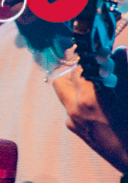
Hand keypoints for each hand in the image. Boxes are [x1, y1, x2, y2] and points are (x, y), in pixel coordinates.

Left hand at [51, 50, 127, 173]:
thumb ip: (124, 70)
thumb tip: (119, 51)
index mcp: (90, 98)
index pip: (79, 68)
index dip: (90, 61)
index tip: (100, 59)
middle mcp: (75, 110)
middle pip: (61, 80)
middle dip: (76, 72)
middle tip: (95, 72)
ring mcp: (74, 122)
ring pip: (64, 95)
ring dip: (75, 87)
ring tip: (97, 88)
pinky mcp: (77, 131)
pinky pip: (71, 109)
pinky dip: (80, 101)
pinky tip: (100, 106)